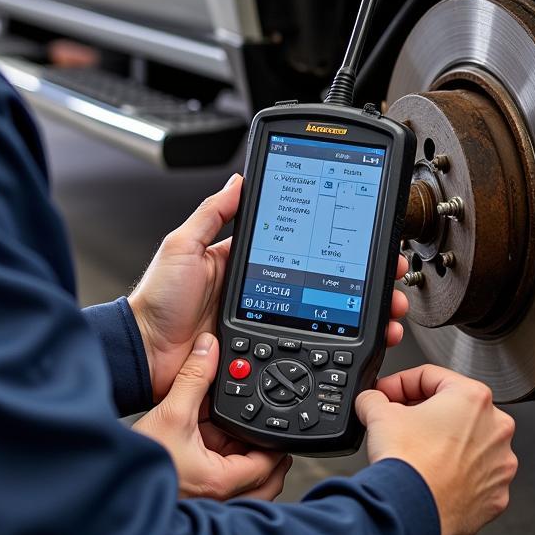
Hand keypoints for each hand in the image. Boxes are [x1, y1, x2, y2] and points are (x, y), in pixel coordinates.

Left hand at [128, 175, 412, 400]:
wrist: (146, 353)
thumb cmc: (157, 300)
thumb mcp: (181, 245)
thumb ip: (211, 214)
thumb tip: (237, 182)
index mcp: (240, 261)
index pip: (295, 244)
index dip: (328, 241)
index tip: (358, 234)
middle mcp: (259, 290)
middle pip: (320, 280)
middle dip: (360, 279)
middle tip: (388, 273)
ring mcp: (265, 322)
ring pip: (323, 315)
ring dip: (361, 313)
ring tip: (387, 308)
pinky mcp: (263, 349)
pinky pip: (304, 346)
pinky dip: (336, 346)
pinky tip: (362, 342)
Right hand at [133, 333, 291, 499]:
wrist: (112, 487)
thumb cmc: (142, 464)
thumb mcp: (171, 414)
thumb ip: (194, 379)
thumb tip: (207, 348)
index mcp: (222, 482)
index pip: (269, 464)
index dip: (275, 440)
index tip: (275, 420)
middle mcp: (219, 498)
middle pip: (262, 480)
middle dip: (265, 453)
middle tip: (263, 428)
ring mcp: (207, 500)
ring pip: (242, 484)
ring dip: (244, 459)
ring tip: (235, 432)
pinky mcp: (193, 497)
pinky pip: (221, 483)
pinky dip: (223, 464)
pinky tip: (209, 443)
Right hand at [356, 365, 517, 534]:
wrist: (410, 512)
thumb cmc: (406, 462)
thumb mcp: (378, 413)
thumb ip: (375, 397)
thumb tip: (372, 399)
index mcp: (473, 397)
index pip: (430, 377)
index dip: (399, 383)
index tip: (386, 394)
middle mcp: (495, 428)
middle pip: (452, 409)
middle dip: (423, 413)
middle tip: (398, 422)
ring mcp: (500, 464)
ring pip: (467, 443)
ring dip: (442, 443)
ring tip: (415, 452)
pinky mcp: (497, 495)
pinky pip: (474, 476)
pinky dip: (454, 473)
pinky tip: (432, 476)